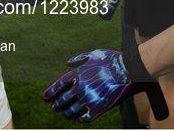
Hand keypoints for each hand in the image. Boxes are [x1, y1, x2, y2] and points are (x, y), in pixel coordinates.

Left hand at [43, 49, 167, 122]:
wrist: (128, 70)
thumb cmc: (112, 60)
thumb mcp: (93, 54)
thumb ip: (79, 58)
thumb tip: (67, 62)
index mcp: (77, 74)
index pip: (58, 86)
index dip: (50, 92)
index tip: (45, 97)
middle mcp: (80, 88)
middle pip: (62, 100)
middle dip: (56, 105)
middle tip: (54, 107)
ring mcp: (88, 99)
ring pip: (71, 111)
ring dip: (66, 113)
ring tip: (65, 113)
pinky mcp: (98, 109)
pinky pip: (84, 118)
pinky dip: (79, 119)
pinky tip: (78, 118)